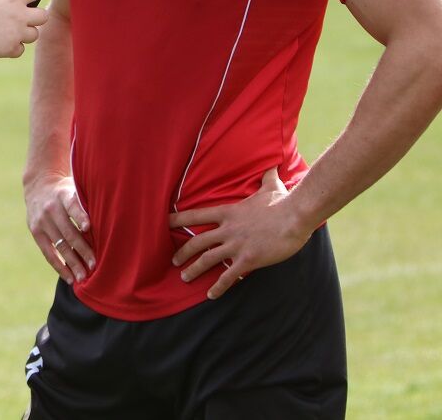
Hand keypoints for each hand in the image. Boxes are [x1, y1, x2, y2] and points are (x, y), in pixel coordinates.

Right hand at [0, 0, 58, 68]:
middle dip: (37, 17)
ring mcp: (15, 33)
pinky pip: (20, 49)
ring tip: (5, 31)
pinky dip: (12, 47)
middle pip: (44, 17)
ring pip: (33, 35)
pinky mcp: (9, 49)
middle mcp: (17, 15)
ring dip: (24, 33)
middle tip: (24, 18)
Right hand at [24, 172, 93, 283]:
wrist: (39, 185)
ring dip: (72, 263)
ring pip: (59, 245)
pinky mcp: (35, 231)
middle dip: (82, 250)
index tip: (89, 227)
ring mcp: (41, 221)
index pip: (72, 206)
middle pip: (68, 232)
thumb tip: (111, 221)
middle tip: (94, 266)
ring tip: (83, 278)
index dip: (80, 216)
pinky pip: (48, 253)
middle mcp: (51, 208)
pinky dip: (59, 266)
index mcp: (63, 195)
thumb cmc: (66, 191)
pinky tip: (69, 277)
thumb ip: (87, 203)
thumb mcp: (76, 188)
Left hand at [169, 168, 312, 299]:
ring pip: (207, 259)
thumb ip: (266, 178)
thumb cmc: (283, 201)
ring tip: (184, 278)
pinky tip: (210, 295)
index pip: (196, 215)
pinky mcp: (248, 259)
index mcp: (228, 212)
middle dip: (183, 252)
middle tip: (173, 260)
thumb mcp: (271, 187)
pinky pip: (228, 276)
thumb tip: (272, 166)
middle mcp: (227, 229)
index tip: (164, 222)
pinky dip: (218, 286)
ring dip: (194, 270)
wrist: (295, 216)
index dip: (178, 219)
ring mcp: (236, 245)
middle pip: (197, 241)